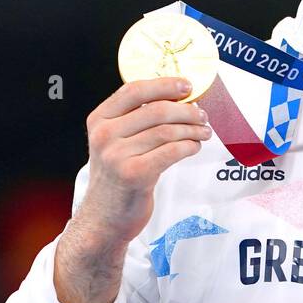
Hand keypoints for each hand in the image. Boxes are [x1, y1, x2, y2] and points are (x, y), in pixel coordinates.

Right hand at [77, 76, 212, 247]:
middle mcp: (104, 135)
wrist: (103, 218)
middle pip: (157, 110)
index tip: (187, 85)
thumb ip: (135, 120)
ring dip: (192, 129)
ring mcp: (117, 155)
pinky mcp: (134, 174)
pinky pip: (172, 151)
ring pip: (167, 131)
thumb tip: (177, 98)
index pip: (134, 90)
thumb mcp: (114, 142)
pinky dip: (189, 146)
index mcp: (99, 120)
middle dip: (187, 111)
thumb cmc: (116, 177)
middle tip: (202, 116)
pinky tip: (194, 147)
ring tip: (204, 132)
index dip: (165, 84)